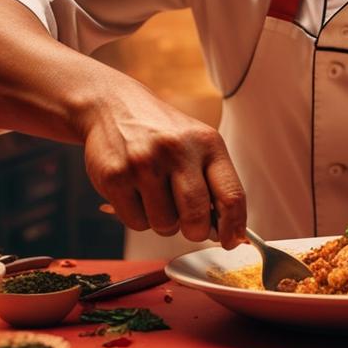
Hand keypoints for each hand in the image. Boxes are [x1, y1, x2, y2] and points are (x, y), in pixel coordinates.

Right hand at [80, 88, 245, 248]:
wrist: (114, 106)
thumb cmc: (162, 133)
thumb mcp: (197, 145)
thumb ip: (215, 183)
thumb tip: (227, 231)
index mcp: (208, 143)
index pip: (232, 195)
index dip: (234, 227)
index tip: (231, 240)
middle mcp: (178, 151)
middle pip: (196, 217)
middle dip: (194, 230)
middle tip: (188, 222)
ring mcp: (144, 163)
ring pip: (164, 225)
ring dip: (162, 222)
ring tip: (156, 195)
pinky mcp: (115, 176)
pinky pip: (136, 223)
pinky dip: (138, 218)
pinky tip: (135, 193)